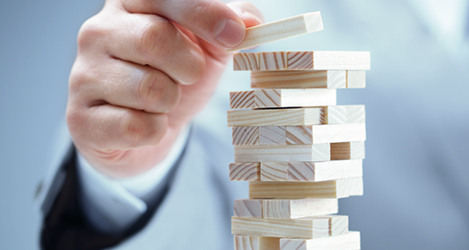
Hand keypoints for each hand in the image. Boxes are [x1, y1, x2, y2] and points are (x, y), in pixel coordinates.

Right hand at [66, 0, 262, 176]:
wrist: (144, 130)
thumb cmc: (175, 78)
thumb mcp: (209, 47)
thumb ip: (231, 26)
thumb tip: (251, 21)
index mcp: (130, 4)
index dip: (204, 12)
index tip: (235, 35)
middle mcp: (98, 32)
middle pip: (154, 39)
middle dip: (188, 66)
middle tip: (188, 75)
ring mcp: (83, 75)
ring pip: (148, 89)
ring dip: (171, 102)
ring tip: (162, 101)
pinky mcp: (81, 118)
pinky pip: (135, 128)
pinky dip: (154, 131)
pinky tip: (144, 124)